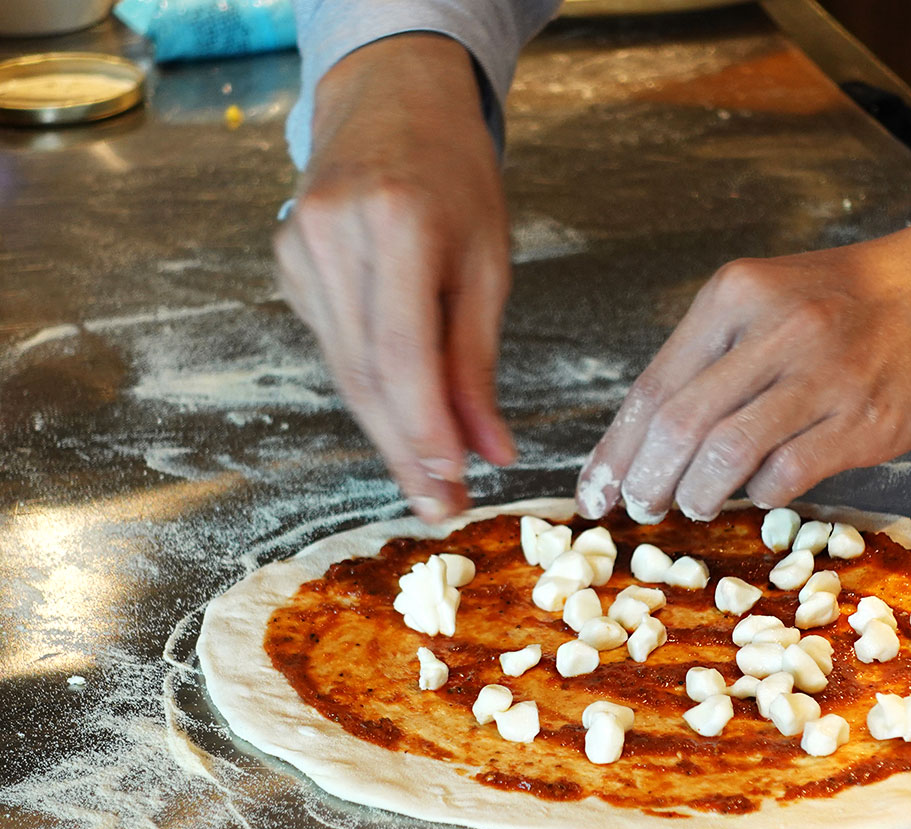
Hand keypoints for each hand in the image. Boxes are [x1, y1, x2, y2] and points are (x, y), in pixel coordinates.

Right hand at [274, 34, 515, 522]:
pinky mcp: (286, 262)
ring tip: (428, 484)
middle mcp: (333, 235)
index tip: (452, 488)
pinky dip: (369, 387)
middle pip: (365, 375)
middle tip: (440, 509)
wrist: (391, 102)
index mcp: (397, 223)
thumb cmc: (456, 177)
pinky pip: (333, 345)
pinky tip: (398, 413)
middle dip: (406, 453)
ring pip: (344, 370)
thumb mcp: (488, 262)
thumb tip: (489, 454)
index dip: (424, 433)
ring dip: (387, 432)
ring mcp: (297, 247)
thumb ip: (478, 362)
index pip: (402, 355)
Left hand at [575, 185, 910, 521]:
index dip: (615, 449)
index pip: (653, 386)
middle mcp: (775, 330)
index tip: (595, 489)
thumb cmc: (850, 298)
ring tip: (690, 503)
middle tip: (638, 506)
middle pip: (678, 425)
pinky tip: (758, 489)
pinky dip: (759, 492)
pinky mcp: (863, 421)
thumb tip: (653, 437)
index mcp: (736, 295)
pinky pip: (786, 474)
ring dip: (694, 492)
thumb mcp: (769, 297)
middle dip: (644, 479)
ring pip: (725, 454)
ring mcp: (822, 376)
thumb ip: (714, 356)